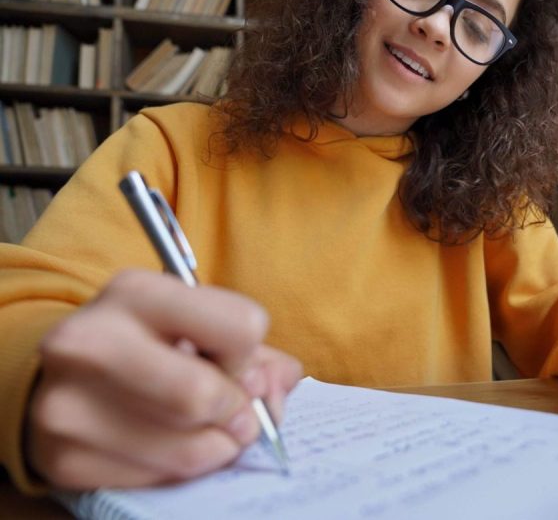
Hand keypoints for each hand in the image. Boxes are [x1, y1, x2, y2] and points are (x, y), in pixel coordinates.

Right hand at [26, 270, 302, 489]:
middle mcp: (89, 341)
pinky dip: (185, 468)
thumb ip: (256, 352)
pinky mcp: (65, 459)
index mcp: (135, 292)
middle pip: (204, 396)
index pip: (242, 326)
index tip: (234, 361)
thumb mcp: (199, 325)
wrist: (65, 375)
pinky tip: (170, 443)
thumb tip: (279, 385)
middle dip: (239, 412)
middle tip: (238, 413)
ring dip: (220, 446)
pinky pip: (163, 478)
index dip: (249, 354)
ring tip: (208, 428)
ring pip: (192, 447)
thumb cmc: (151, 343)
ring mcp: (67, 404)